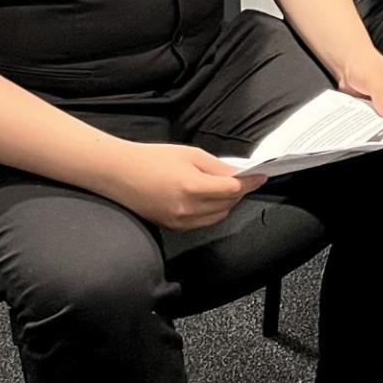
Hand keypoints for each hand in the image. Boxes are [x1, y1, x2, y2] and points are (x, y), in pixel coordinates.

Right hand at [98, 142, 260, 229]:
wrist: (120, 174)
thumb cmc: (153, 158)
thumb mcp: (190, 154)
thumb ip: (217, 167)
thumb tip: (239, 175)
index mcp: (192, 187)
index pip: (232, 188)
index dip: (250, 182)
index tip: (262, 176)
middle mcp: (188, 209)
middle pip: (228, 204)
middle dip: (239, 191)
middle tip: (244, 178)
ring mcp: (180, 221)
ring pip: (218, 216)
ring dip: (227, 203)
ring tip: (226, 187)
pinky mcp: (173, 227)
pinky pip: (203, 222)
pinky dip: (212, 212)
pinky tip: (209, 199)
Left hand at [334, 46, 382, 118]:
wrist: (346, 63)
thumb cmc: (364, 63)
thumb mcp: (374, 79)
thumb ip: (381, 97)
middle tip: (381, 125)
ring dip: (377, 123)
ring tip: (369, 122)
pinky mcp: (375, 110)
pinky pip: (374, 120)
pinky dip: (368, 122)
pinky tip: (361, 121)